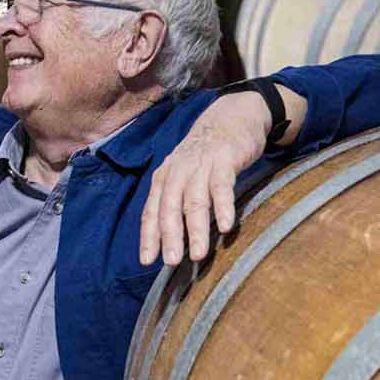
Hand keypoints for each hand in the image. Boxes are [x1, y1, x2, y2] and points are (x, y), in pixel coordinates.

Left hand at [140, 91, 271, 266]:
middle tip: (171, 263)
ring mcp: (200, 165)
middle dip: (169, 237)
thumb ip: (178, 200)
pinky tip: (225, 226)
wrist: (232, 116)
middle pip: (169, 208)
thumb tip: (173, 237)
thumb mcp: (184, 174)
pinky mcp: (224, 160)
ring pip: (194, 201)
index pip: (152, 211)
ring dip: (195, 229)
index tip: (147, 261)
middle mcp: (177, 172)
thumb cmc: (206, 154)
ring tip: (197, 254)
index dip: (148, 236)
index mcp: (164, 178)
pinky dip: (222, 206)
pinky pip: (222, 186)